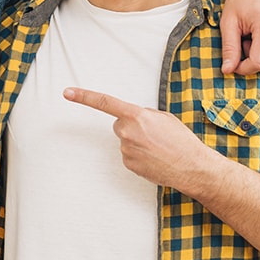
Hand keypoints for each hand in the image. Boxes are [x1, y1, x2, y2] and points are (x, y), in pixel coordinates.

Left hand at [63, 87, 209, 190]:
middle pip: (120, 125)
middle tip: (154, 135)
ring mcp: (126, 150)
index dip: (84, 96)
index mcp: (136, 116)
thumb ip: (144, 114)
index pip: (105, 102)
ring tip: (158, 148)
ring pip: (126, 141)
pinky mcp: (129, 164)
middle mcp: (127, 132)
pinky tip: (155, 158)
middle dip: (132, 127)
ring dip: (138, 143)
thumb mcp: (164, 118)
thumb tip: (133, 118)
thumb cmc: (181, 140)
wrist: (192, 166)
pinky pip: (130, 155)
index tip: (67, 92)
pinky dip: (140, 156)